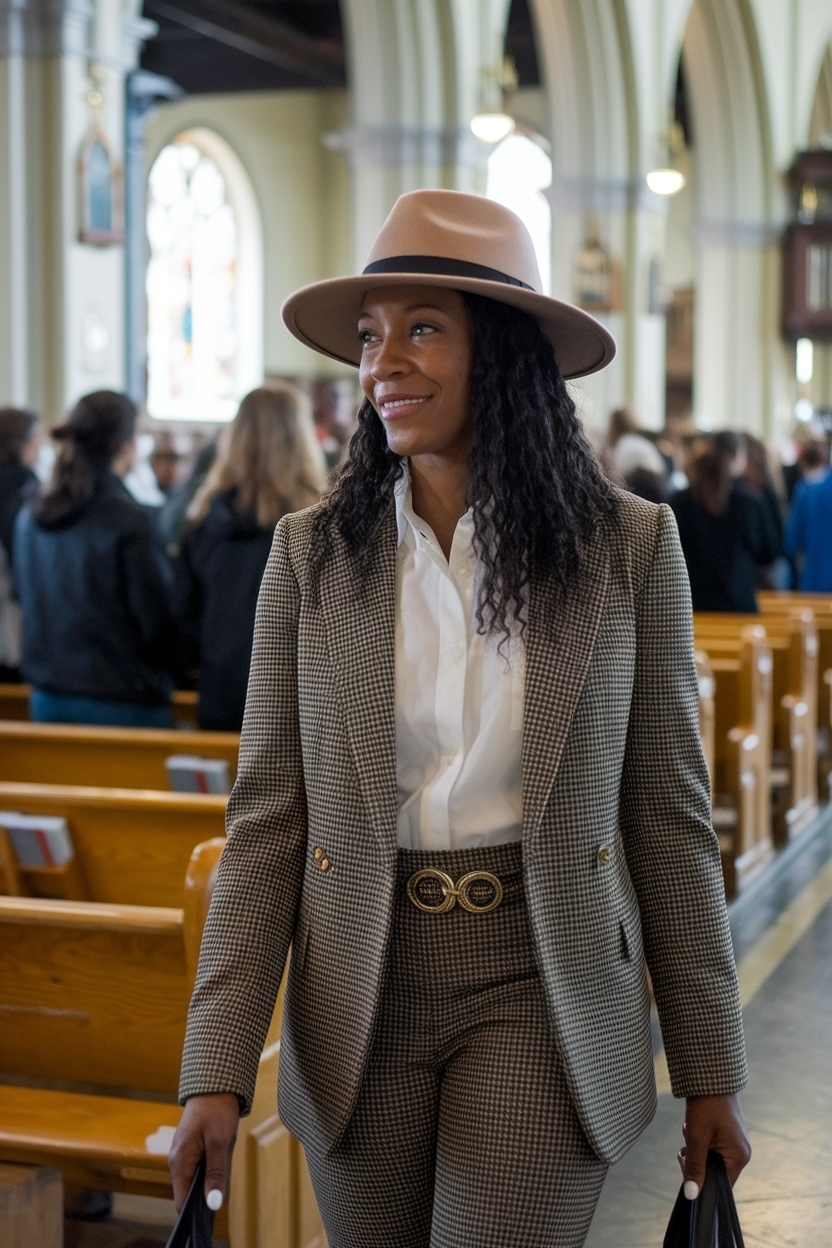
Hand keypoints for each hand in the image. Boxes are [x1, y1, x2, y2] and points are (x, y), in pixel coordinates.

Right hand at [168, 1093, 239, 1211]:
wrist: (214, 1083)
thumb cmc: (216, 1109)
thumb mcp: (220, 1142)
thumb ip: (216, 1173)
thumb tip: (214, 1204)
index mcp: (180, 1161)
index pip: (182, 1201)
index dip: (196, 1211)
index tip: (214, 1210)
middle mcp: (176, 1161)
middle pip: (190, 1192)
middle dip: (208, 1190)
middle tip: (225, 1174)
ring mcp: (181, 1154)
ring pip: (196, 1179)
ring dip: (212, 1175)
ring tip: (223, 1155)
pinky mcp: (188, 1148)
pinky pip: (199, 1167)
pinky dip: (211, 1165)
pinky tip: (221, 1151)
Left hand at [678, 1093, 750, 1198]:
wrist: (710, 1076)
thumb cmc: (706, 1106)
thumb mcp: (697, 1138)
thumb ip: (695, 1167)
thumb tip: (692, 1196)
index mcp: (739, 1157)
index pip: (720, 1184)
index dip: (701, 1180)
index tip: (687, 1166)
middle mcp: (740, 1152)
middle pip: (712, 1171)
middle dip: (695, 1160)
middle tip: (686, 1145)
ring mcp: (734, 1143)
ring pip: (708, 1158)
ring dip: (695, 1148)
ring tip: (690, 1129)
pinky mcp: (727, 1134)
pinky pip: (710, 1147)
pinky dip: (698, 1140)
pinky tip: (692, 1126)